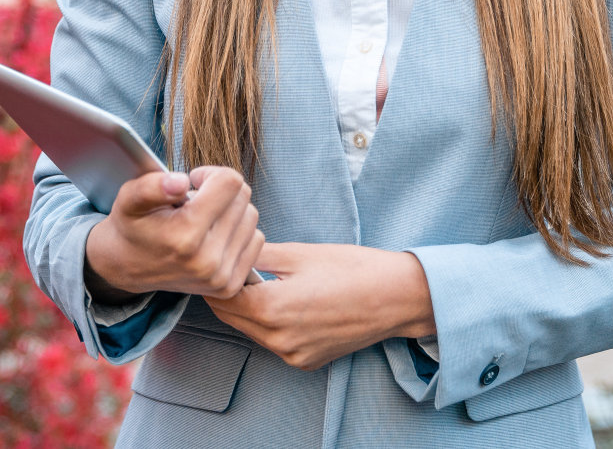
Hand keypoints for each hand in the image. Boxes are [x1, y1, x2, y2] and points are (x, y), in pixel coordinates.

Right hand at [84, 166, 262, 302]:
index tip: (194, 182)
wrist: (129, 267)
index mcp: (185, 236)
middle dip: (220, 191)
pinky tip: (214, 234)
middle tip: (195, 202)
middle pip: (243, 197)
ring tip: (203, 219)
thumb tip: (180, 182)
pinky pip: (256, 240)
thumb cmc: (133, 227)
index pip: (230, 182)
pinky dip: (238, 231)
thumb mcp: (130, 199)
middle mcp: (207, 260)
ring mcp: (221, 277)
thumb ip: (151, 186)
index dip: (211, 174)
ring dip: (230, 211)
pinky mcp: (231, 286)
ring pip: (251, 216)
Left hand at [206, 242, 434, 370]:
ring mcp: (292, 355)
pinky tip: (283, 301)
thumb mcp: (300, 253)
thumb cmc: (352, 268)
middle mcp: (278, 340)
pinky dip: (269, 324)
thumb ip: (258, 255)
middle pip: (232, 317)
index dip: (215, 276)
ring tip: (258, 282)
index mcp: (272, 309)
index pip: (221, 297)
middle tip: (233, 267)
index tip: (215, 259)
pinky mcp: (306, 362)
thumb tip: (230, 251)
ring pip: (251, 331)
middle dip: (227, 293)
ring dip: (247, 309)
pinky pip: (273, 342)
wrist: (397, 297)